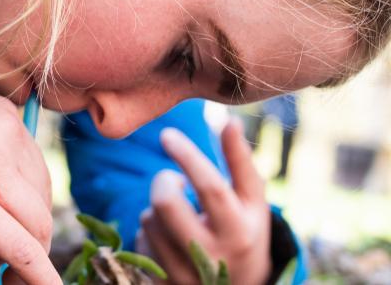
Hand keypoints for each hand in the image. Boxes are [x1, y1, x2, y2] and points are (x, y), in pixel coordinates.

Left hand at [135, 120, 270, 284]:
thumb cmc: (243, 231)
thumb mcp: (252, 202)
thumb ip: (241, 163)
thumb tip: (230, 120)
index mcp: (239, 231)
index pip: (210, 187)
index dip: (187, 156)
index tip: (167, 134)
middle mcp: (211, 258)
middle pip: (166, 203)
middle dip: (163, 182)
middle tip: (173, 180)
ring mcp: (183, 275)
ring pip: (147, 220)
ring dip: (156, 209)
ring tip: (178, 217)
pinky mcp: (159, 283)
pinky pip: (138, 242)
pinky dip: (149, 233)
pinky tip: (168, 241)